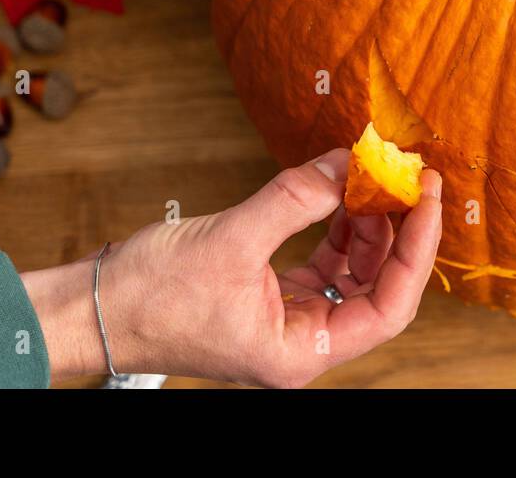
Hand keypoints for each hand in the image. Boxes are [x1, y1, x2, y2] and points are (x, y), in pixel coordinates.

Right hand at [22, 149, 441, 387]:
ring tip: (376, 177)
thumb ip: (296, 198)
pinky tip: (341, 191)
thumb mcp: (232, 238)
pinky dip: (336, 227)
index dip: (417, 248)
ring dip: (368, 225)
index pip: (390, 304)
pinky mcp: (270, 297)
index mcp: (301, 351)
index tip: (426, 196)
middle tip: (410, 177)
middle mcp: (302, 342)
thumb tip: (348, 163)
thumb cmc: (148, 295)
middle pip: (379, 288)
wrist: (89, 309)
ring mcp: (288, 321)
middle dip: (398, 231)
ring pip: (353, 273)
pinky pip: (322, 262)